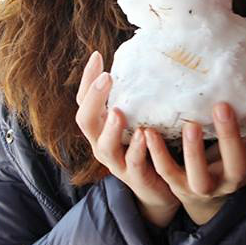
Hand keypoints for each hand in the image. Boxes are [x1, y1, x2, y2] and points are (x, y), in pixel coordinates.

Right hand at [75, 51, 179, 228]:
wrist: (161, 188)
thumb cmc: (147, 146)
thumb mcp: (137, 118)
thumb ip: (135, 96)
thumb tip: (145, 55)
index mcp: (100, 127)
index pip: (84, 100)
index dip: (87, 79)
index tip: (97, 55)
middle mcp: (101, 143)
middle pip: (85, 121)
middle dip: (94, 99)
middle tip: (107, 78)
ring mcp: (116, 163)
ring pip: (104, 146)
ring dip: (111, 129)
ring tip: (119, 111)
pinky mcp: (136, 178)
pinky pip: (133, 164)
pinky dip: (138, 150)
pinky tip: (145, 135)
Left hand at [144, 99, 245, 225]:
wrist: (206, 198)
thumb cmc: (234, 158)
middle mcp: (233, 181)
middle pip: (236, 165)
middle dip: (230, 137)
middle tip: (222, 106)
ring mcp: (205, 187)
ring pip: (201, 177)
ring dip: (194, 152)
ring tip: (190, 125)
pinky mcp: (178, 187)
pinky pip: (167, 172)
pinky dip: (158, 153)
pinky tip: (149, 132)